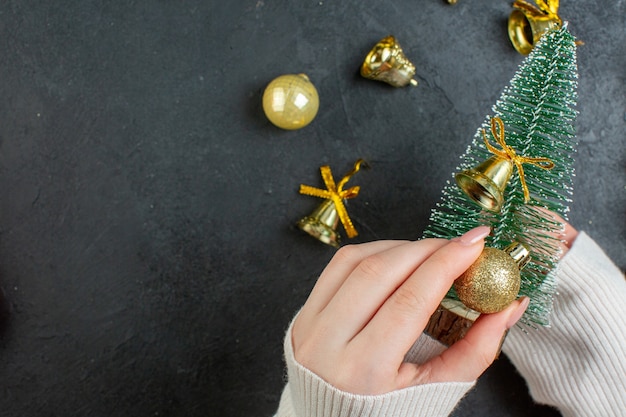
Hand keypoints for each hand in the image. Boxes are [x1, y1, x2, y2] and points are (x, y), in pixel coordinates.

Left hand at [291, 226, 529, 394]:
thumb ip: (477, 349)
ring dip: (400, 247)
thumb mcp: (436, 391)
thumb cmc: (388, 413)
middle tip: (461, 245)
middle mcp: (328, 344)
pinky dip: (372, 252)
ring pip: (355, 260)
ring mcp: (309, 325)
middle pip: (381, 272)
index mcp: (364, 371)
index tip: (477, 243)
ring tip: (432, 252)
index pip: (410, 301)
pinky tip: (398, 257)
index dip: (446, 264)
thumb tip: (512, 304)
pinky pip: (337, 265)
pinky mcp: (303, 312)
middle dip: (427, 249)